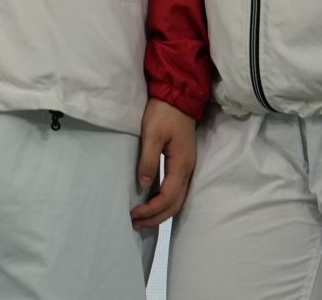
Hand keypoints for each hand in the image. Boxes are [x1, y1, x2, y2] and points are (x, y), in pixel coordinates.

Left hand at [131, 98, 196, 227]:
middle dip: (156, 217)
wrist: (178, 96)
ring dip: (161, 212)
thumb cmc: (163, 113)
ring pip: (178, 199)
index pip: (168, 197)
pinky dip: (165, 201)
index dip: (151, 209)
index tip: (133, 214)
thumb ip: (148, 160)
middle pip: (175, 204)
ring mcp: (187, 167)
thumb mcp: (152, 134)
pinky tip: (152, 202)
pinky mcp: (183, 163)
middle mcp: (188, 170)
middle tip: (136, 224)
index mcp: (181, 165)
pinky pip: (176, 190)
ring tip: (142, 219)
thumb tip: (143, 186)